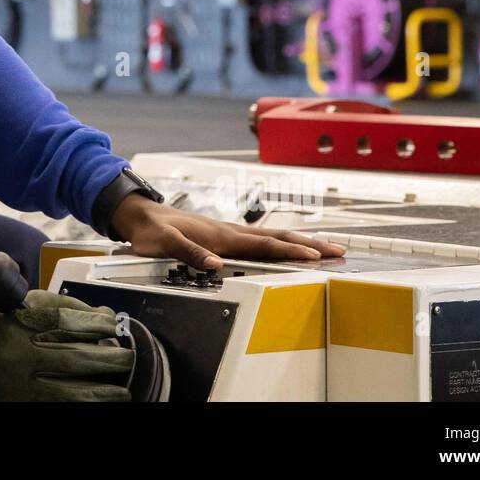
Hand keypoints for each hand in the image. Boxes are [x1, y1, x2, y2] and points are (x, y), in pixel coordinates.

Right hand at [0, 289, 134, 401]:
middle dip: (107, 360)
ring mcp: (19, 382)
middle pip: (73, 358)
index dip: (95, 324)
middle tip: (128, 358)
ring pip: (68, 391)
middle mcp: (19, 354)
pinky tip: (98, 403)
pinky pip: (57, 406)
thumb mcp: (23, 303)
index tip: (114, 326)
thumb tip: (102, 317)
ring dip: (101, 392)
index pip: (66, 321)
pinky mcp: (19, 401)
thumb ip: (61, 305)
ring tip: (122, 391)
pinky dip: (80, 405)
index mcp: (19, 322)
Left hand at [111, 196, 345, 269]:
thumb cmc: (151, 231)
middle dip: (309, 245)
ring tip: (326, 249)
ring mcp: (229, 233)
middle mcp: (230, 232)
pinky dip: (282, 244)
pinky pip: (261, 240)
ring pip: (272, 238)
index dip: (289, 252)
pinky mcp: (225, 236)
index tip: (314, 256)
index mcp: (221, 236)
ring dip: (300, 243)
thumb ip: (189, 253)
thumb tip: (215, 264)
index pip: (262, 245)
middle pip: (277, 238)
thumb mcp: (164, 244)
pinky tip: (290, 249)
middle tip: (339, 251)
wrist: (141, 214)